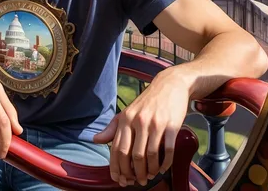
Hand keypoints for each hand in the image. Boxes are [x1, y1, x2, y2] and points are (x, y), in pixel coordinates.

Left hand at [94, 68, 189, 186]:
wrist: (169, 85)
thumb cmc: (147, 102)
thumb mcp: (127, 111)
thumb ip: (112, 128)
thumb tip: (95, 140)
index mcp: (125, 118)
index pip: (117, 149)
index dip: (118, 168)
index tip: (120, 180)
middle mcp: (138, 120)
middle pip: (132, 155)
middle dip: (134, 173)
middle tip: (138, 181)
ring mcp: (155, 123)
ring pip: (149, 155)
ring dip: (150, 171)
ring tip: (151, 175)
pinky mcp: (172, 125)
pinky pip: (168, 150)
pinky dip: (165, 164)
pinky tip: (163, 168)